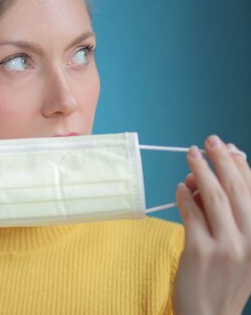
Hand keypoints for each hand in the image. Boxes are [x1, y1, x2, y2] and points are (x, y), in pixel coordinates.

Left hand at [174, 135, 250, 314]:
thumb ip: (229, 217)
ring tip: (192, 154)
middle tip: (210, 140)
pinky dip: (184, 197)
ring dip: (201, 171)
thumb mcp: (241, 250)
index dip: (241, 166)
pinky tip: (179, 187)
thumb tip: (207, 180)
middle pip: (236, 190)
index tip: (230, 147)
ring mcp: (226, 246)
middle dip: (223, 160)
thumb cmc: (223, 280)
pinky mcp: (200, 251)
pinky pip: (191, 214)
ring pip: (214, 198)